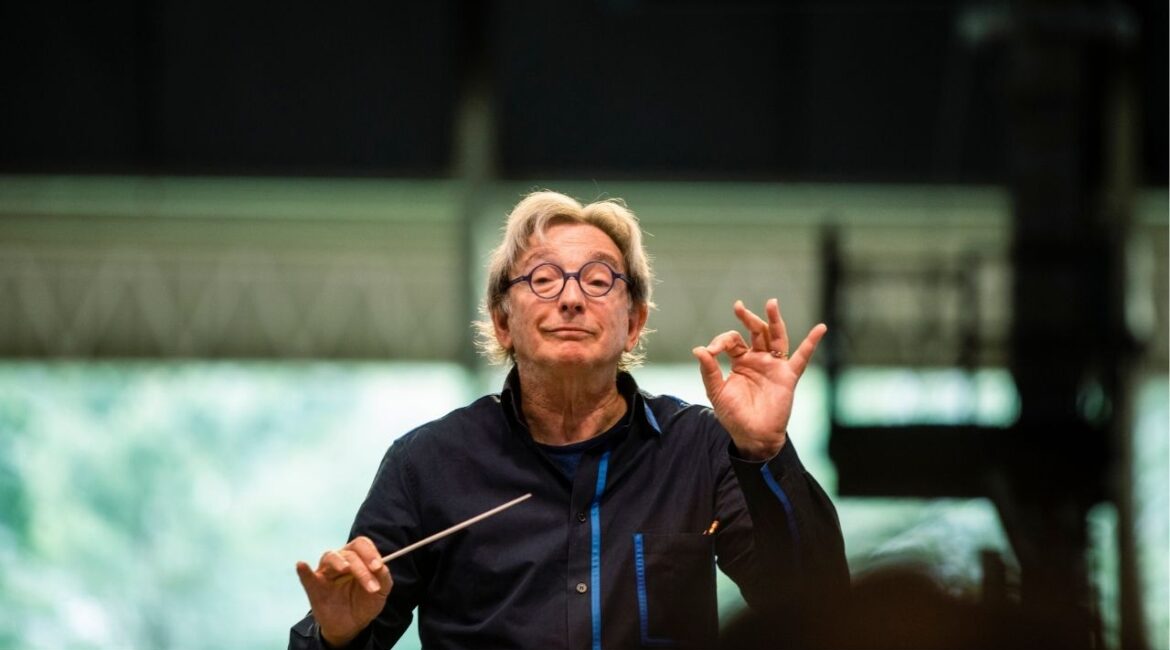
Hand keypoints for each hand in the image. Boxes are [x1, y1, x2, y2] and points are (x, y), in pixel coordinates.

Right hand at [295, 536, 392, 646]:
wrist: (352, 626)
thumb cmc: (365, 602)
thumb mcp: (381, 591)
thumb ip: (384, 577)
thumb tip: (381, 566)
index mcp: (357, 558)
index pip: (361, 545)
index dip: (370, 553)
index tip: (378, 567)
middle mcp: (341, 561)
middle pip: (349, 553)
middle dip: (362, 569)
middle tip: (372, 586)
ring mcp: (326, 573)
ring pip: (330, 557)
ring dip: (339, 562)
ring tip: (346, 569)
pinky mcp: (314, 588)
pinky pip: (307, 577)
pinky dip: (304, 571)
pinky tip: (302, 565)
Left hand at [692, 299, 825, 460]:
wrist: (752, 436)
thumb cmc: (734, 415)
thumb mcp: (717, 392)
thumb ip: (709, 370)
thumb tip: (698, 349)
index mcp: (740, 361)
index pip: (732, 341)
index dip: (720, 341)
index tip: (711, 352)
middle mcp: (758, 360)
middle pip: (756, 332)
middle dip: (748, 318)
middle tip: (738, 306)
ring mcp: (774, 366)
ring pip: (776, 337)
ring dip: (774, 320)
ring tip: (771, 303)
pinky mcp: (788, 376)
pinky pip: (802, 357)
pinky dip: (812, 343)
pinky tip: (820, 328)